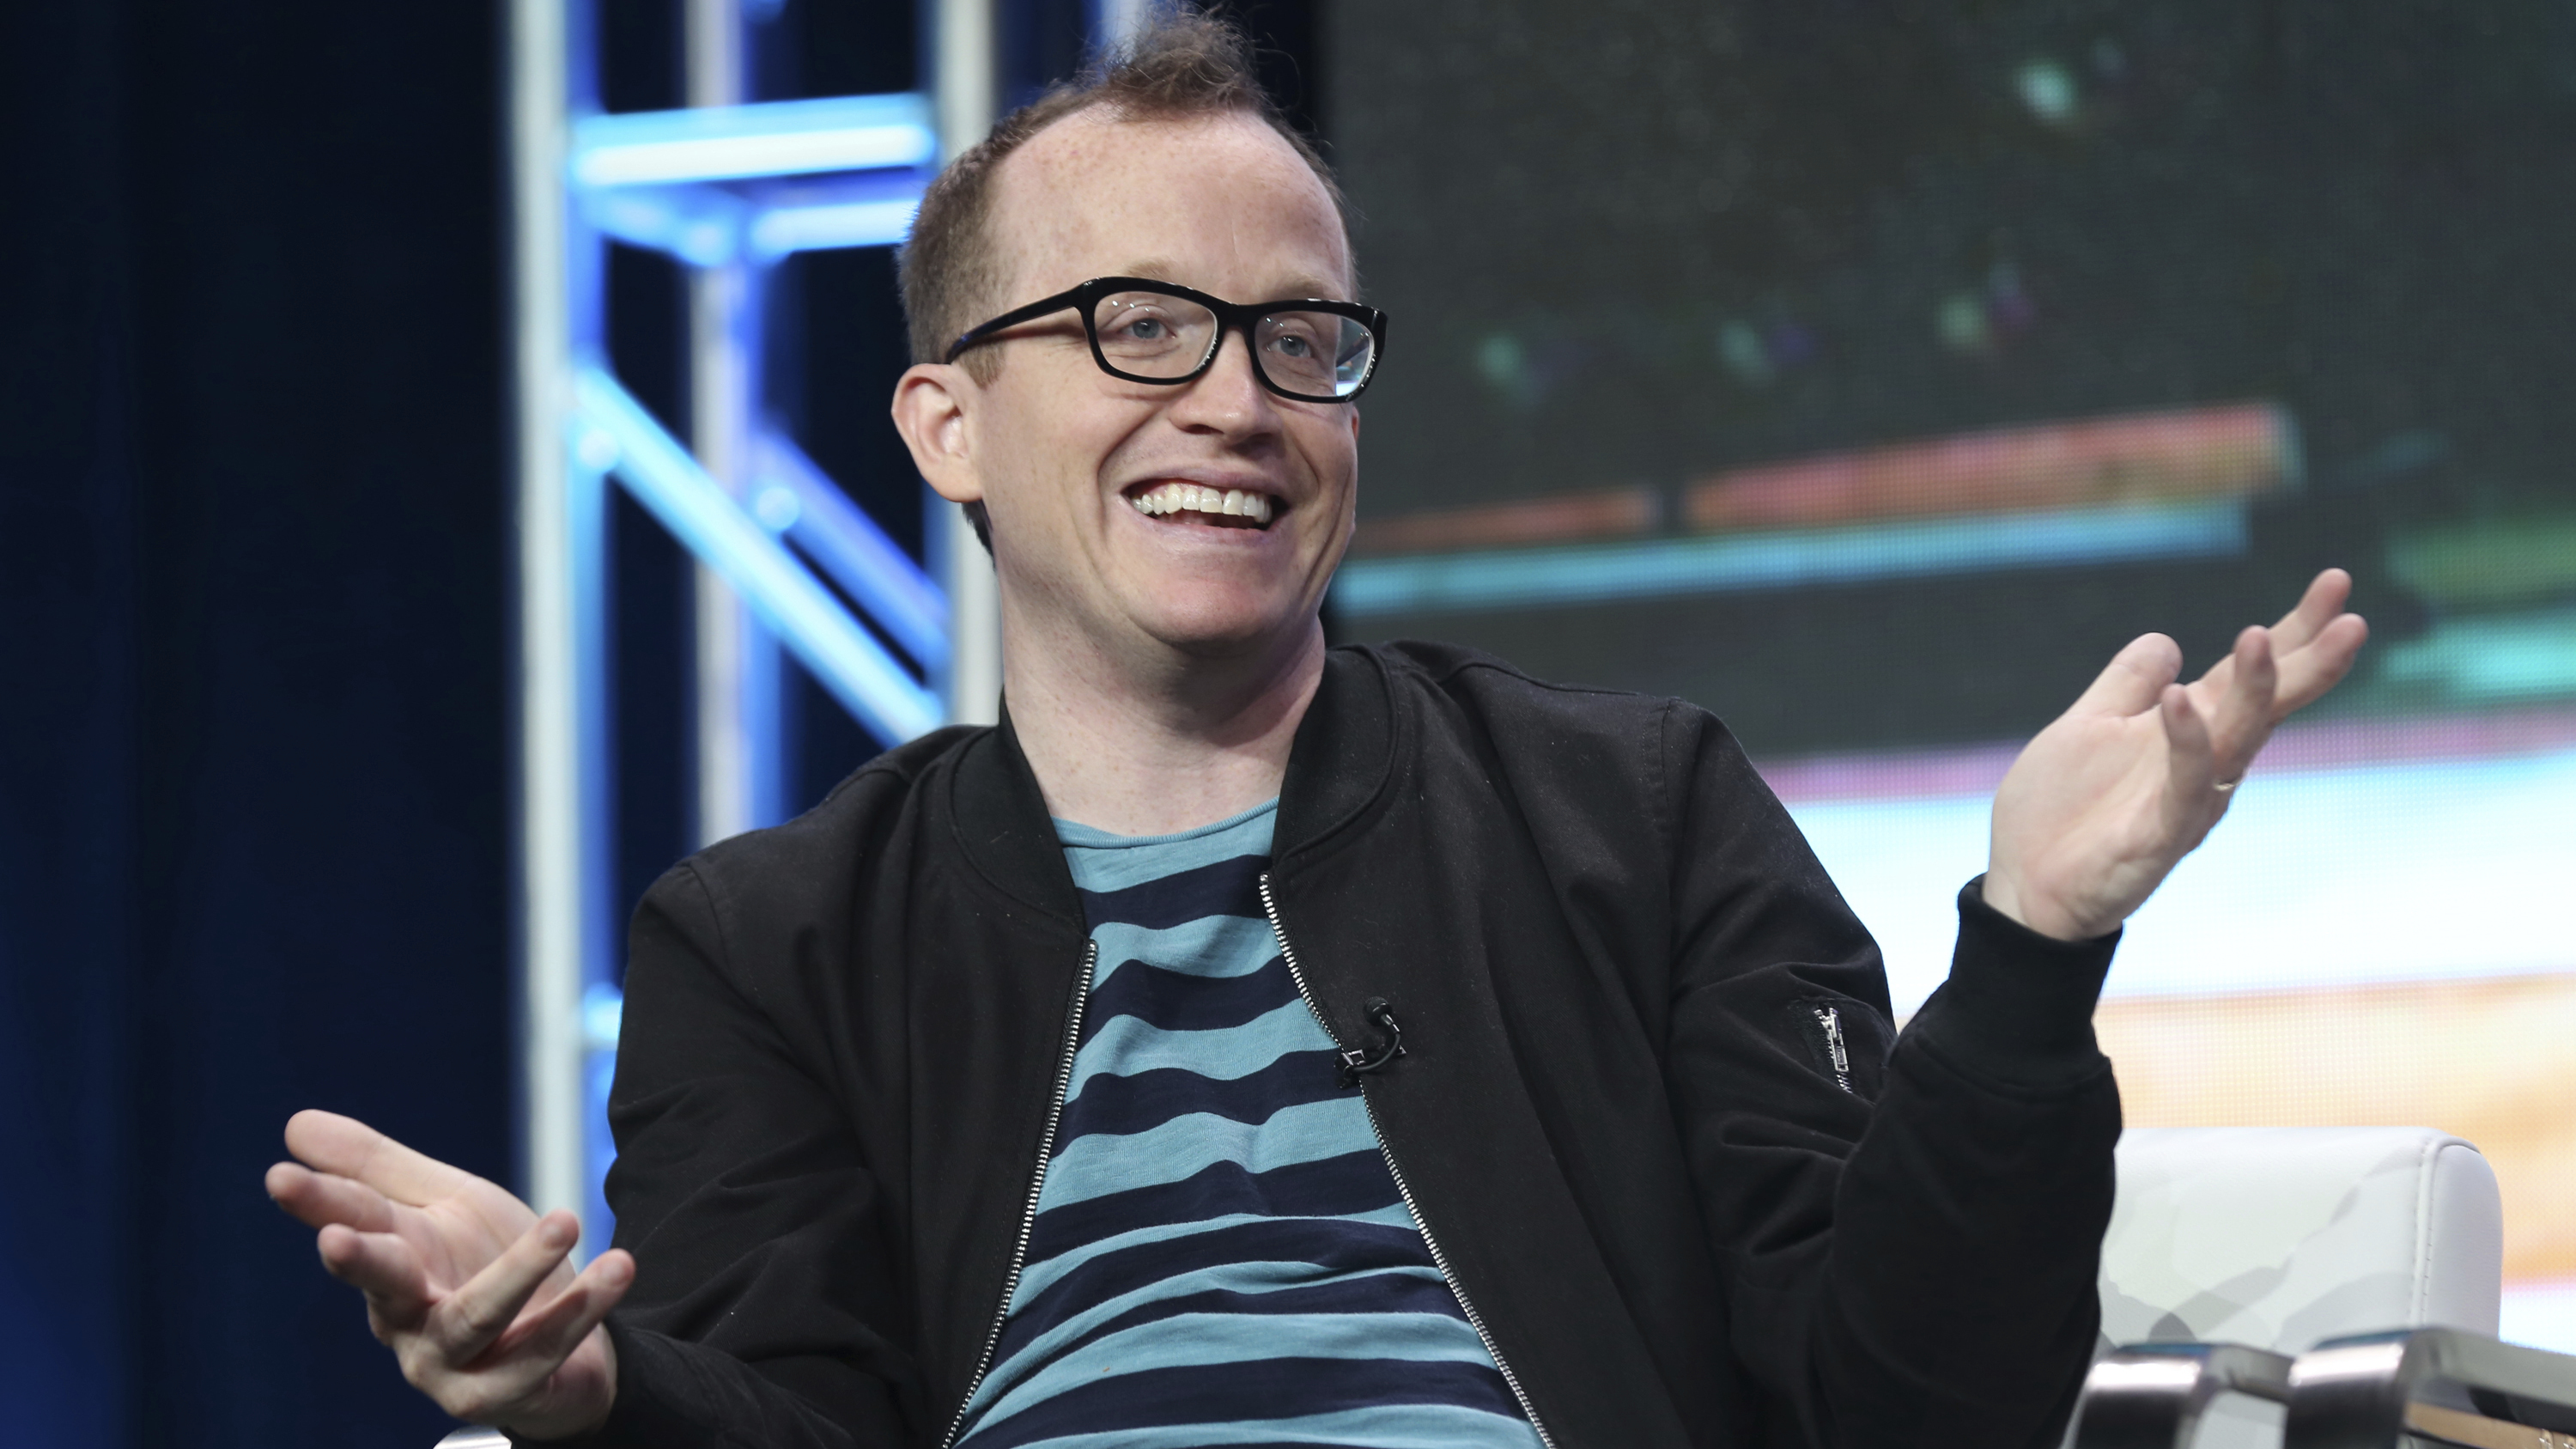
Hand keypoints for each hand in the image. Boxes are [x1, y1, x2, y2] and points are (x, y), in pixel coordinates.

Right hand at [266, 1110, 630, 1438]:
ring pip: (475, 1317)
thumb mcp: (444, 1202)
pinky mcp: (498, 1393)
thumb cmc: (486, 1260)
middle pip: (382, 1284)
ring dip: (520, 1270)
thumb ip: (377, 1168)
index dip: (318, 1201)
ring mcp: (447, 1362)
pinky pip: (541, 1350)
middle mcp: (405, 1317)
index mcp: (392, 1260)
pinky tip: (616, 1267)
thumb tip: (296, 1123)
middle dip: (359, 1260)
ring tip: (567, 1220)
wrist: (565, 1333)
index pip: (352, 1220)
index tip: (279, 1175)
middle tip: (336, 1240)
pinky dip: (580, 1310)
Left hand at [1984, 568, 2368, 940]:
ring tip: (2264, 636)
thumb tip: (2167, 642)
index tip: (2336, 583)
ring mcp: (2185, 802)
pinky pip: (2182, 784)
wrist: (2023, 890)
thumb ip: (2125, 687)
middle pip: (2266, 706)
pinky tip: (2180, 697)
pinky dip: (2186, 740)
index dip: (2294, 631)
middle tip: (2350, 617)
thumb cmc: (2059, 815)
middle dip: (2308, 662)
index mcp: (2188, 734)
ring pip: (2235, 741)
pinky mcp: (2157, 836)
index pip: (2248, 676)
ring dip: (2254, 690)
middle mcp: (2202, 766)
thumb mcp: (2085, 729)